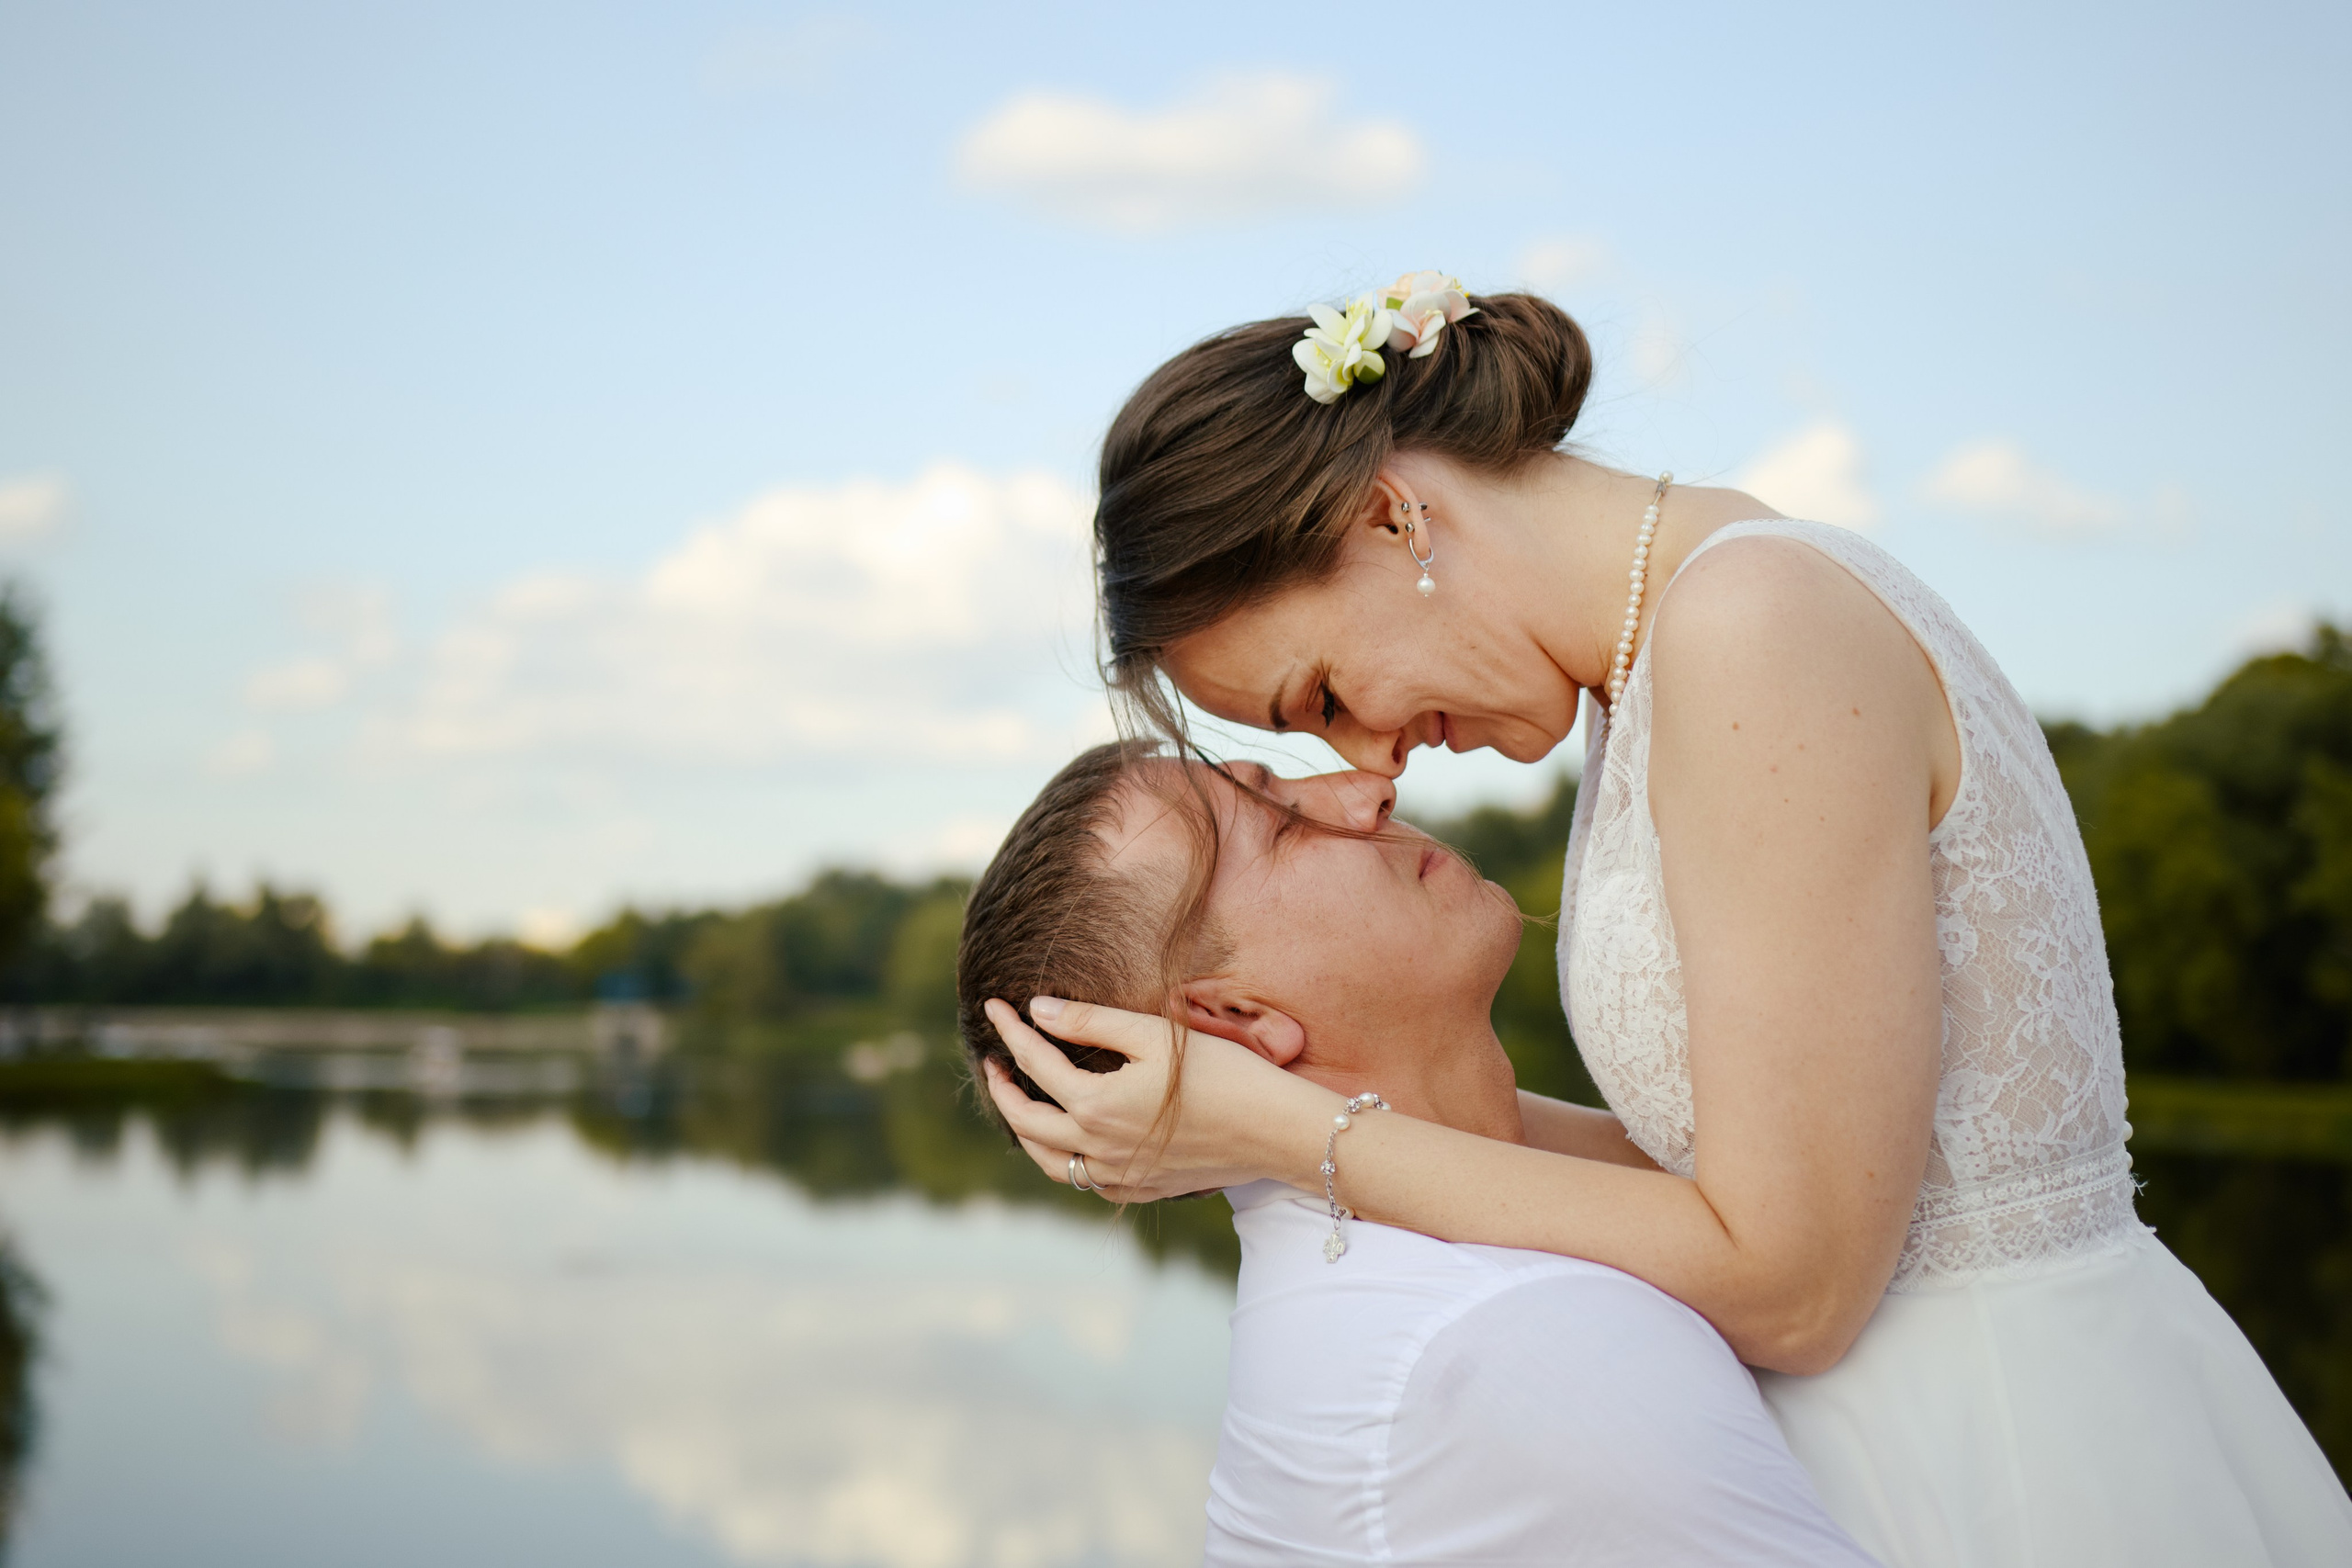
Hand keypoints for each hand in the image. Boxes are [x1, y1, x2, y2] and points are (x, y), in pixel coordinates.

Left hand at [980, 997, 1330, 1201]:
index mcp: (1096, 1105)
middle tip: (995, 1060)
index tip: (994, 1006)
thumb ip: (1089, 1022)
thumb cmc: (1222, 1072)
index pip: (1034, 1063)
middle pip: (1026, 1121)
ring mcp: (1118, 1176)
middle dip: (1003, 1087)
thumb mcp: (1153, 1036)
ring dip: (1026, 1130)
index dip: (1010, 1031)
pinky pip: (1085, 1182)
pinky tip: (1070, 1142)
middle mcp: (1098, 1148)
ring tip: (1021, 1102)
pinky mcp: (1140, 1189)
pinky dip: (1064, 1160)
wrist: (1274, 1129)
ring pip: (1048, 1161)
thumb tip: (1036, 1011)